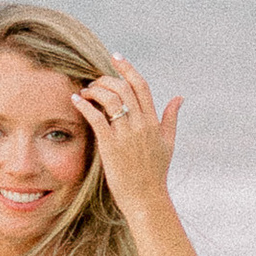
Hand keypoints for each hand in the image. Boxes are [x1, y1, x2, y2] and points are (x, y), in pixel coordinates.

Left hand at [69, 53, 181, 214]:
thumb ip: (171, 118)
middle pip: (123, 88)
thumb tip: (179, 97)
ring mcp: (126, 135)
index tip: (116, 57)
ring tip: (84, 92)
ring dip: (94, 90)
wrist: (146, 198)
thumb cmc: (155, 172)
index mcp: (153, 121)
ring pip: (110, 99)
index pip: (141, 86)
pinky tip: (76, 100)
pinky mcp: (111, 146)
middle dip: (105, 79)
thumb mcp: (167, 142)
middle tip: (94, 81)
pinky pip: (96, 118)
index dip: (128, 68)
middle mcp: (140, 124)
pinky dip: (84, 105)